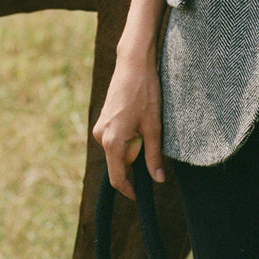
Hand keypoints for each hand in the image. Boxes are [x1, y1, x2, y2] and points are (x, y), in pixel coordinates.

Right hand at [92, 52, 164, 199]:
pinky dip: (128, 137)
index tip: (140, 195)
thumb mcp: (154, 126)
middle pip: (119, 162)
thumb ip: (154, 156)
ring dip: (132, 146)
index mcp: (112, 141)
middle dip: (135, 160)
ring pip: (118, 149)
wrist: (134, 64)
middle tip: (152, 142)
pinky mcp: (104, 119)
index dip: (129, 189)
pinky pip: (115, 137)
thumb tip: (158, 180)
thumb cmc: (145, 92)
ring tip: (147, 125)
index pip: (117, 178)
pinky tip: (139, 119)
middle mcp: (101, 136)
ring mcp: (100, 126)